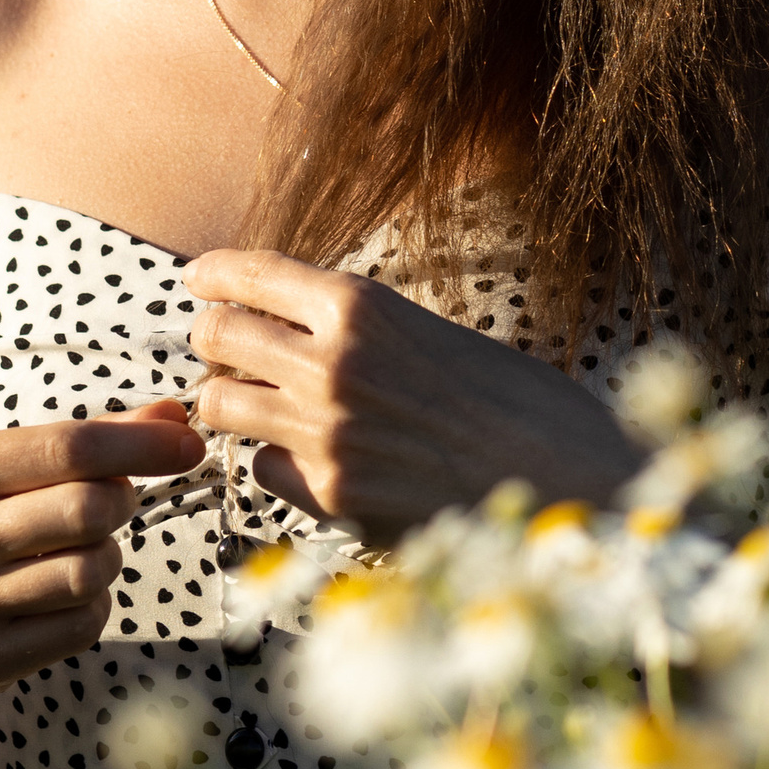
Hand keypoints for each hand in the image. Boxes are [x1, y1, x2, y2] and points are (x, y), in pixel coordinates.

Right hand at [0, 401, 206, 705]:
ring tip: (70, 555)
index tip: (188, 444)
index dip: (143, 445)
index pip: (70, 446)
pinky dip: (90, 609)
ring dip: (105, 559)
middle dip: (120, 505)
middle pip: (91, 509)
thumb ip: (79, 443)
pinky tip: (55, 601)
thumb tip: (176, 418)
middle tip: (106, 507)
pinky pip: (81, 627)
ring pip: (94, 571)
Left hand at [183, 251, 637, 542]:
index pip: (251, 275)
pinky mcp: (330, 495)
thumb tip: (306, 330)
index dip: (214, 274)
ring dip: (230, 398)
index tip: (200, 277)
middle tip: (220, 341)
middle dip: (212, 336)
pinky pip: (262, 467)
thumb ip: (366, 332)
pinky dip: (275, 460)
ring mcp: (324, 433)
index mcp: (363, 307)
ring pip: (220, 403)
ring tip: (253, 400)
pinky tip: (309, 457)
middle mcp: (331, 363)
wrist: (569, 480)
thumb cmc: (522, 405)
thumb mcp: (438, 335)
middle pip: (217, 335)